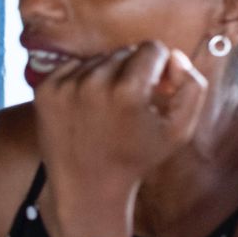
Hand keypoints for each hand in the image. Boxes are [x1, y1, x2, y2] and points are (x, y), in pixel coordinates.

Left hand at [34, 43, 207, 236]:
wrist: (88, 188)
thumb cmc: (137, 158)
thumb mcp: (180, 129)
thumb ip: (193, 86)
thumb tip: (175, 56)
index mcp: (128, 91)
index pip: (152, 48)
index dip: (160, 67)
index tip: (157, 88)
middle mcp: (93, 83)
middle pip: (125, 52)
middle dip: (134, 72)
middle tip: (132, 103)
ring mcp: (65, 86)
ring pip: (98, 59)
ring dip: (108, 76)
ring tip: (109, 109)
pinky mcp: (44, 90)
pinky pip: (73, 67)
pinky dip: (83, 81)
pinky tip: (88, 109)